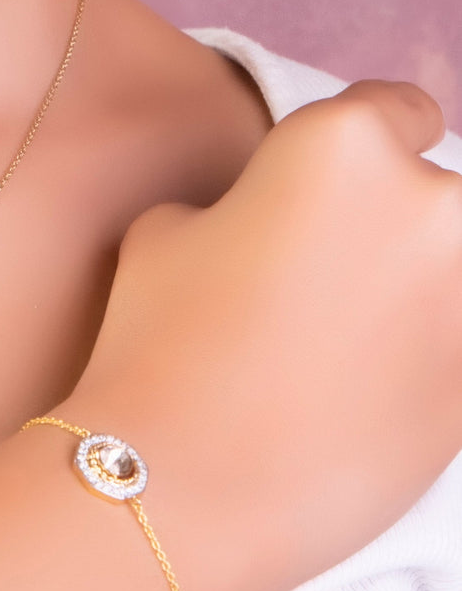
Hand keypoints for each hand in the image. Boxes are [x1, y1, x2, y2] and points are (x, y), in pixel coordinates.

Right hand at [67, 80, 461, 590]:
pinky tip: (371, 396)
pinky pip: (459, 342)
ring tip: (356, 345)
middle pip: (440, 194)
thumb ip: (245, 201)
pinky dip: (430, 358)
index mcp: (346, 143)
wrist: (186, 483)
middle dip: (396, 226)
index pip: (396, 107)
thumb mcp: (168, 228)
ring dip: (420, 293)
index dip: (362, 145)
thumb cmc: (160, 339)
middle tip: (332, 279)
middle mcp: (434, 205)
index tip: (342, 187)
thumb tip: (264, 223)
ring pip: (455, 273)